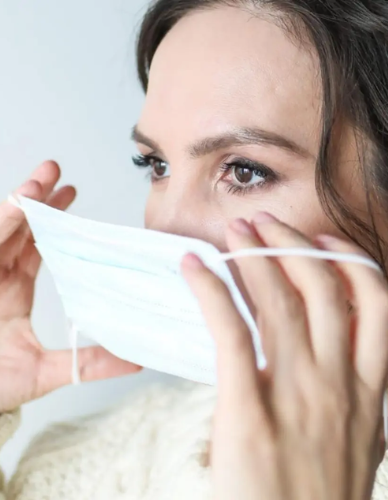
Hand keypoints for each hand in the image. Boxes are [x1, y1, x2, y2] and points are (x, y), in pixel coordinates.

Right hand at [0, 161, 140, 412]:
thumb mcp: (48, 372)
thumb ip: (91, 362)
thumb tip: (137, 358)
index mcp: (13, 291)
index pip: (35, 245)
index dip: (52, 220)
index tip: (71, 192)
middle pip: (15, 229)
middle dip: (34, 198)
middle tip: (55, 172)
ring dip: (16, 205)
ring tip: (40, 183)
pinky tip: (15, 205)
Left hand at [181, 212, 387, 499]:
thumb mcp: (366, 467)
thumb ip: (379, 435)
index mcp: (367, 392)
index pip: (377, 307)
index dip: (353, 264)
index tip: (325, 244)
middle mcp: (337, 384)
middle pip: (323, 288)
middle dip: (291, 243)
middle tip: (263, 222)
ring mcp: (295, 396)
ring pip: (278, 302)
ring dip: (252, 256)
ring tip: (233, 232)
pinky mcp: (248, 412)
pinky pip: (231, 334)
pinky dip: (211, 292)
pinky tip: (194, 267)